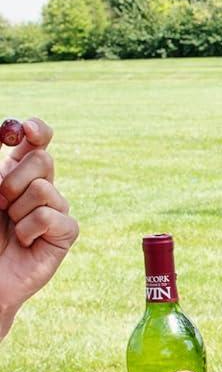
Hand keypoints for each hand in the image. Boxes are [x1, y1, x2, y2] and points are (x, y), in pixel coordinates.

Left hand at [0, 119, 77, 335]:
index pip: (36, 142)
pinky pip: (52, 216)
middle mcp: (39, 188)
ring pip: (45, 189)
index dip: (37, 131)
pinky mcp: (65, 233)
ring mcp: (55, 210)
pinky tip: (24, 243)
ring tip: (10, 230)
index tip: (26, 128)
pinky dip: (30, 229)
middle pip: (43, 159)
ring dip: (18, 210)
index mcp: (16, 174)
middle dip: (14, 179)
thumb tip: (2, 132)